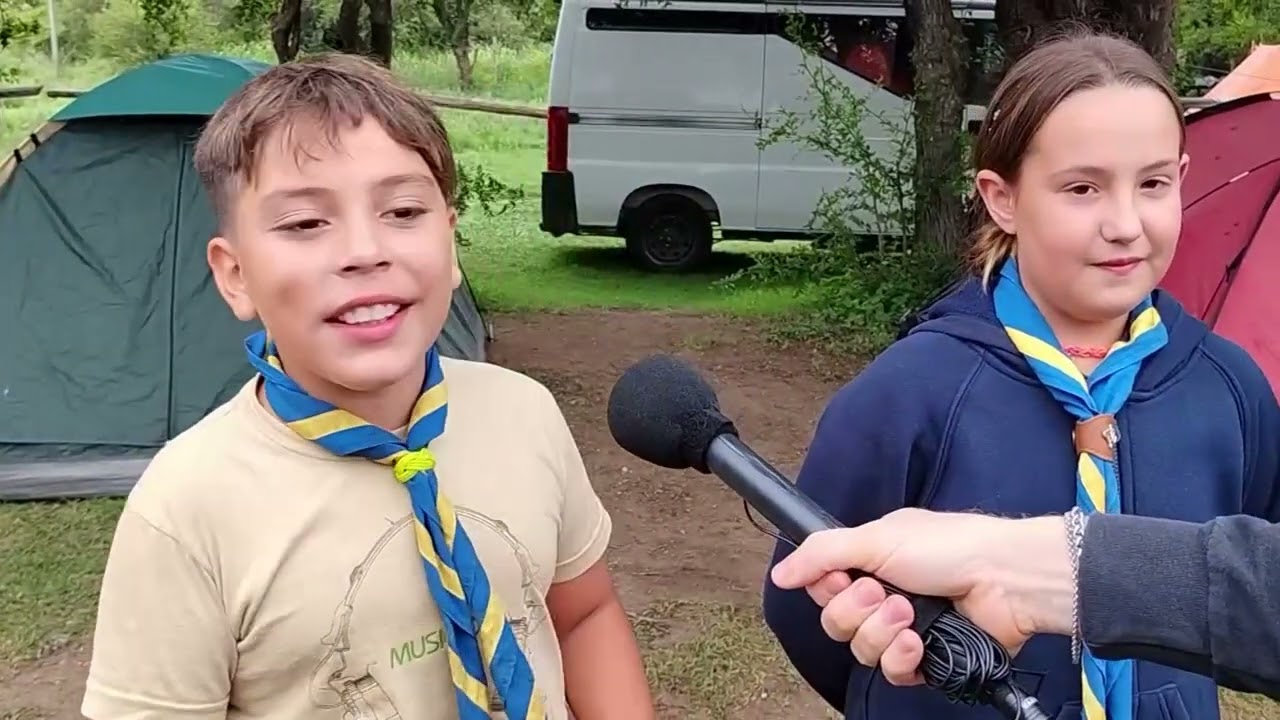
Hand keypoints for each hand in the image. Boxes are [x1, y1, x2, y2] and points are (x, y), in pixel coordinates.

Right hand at [770, 508, 1073, 685]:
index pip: (823, 587)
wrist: (1004, 579)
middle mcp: (883, 595)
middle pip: (836, 622)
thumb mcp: (876, 537)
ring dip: (881, 630)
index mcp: (870, 562)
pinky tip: (918, 642)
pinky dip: (901, 658)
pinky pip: (891, 671)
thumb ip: (822, 554)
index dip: (827, 587)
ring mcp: (904, 629)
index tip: (844, 576)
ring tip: (910, 612)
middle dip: (856, 609)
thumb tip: (780, 573)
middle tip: (883, 591)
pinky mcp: (925, 659)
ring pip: (861, 649)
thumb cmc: (949, 546)